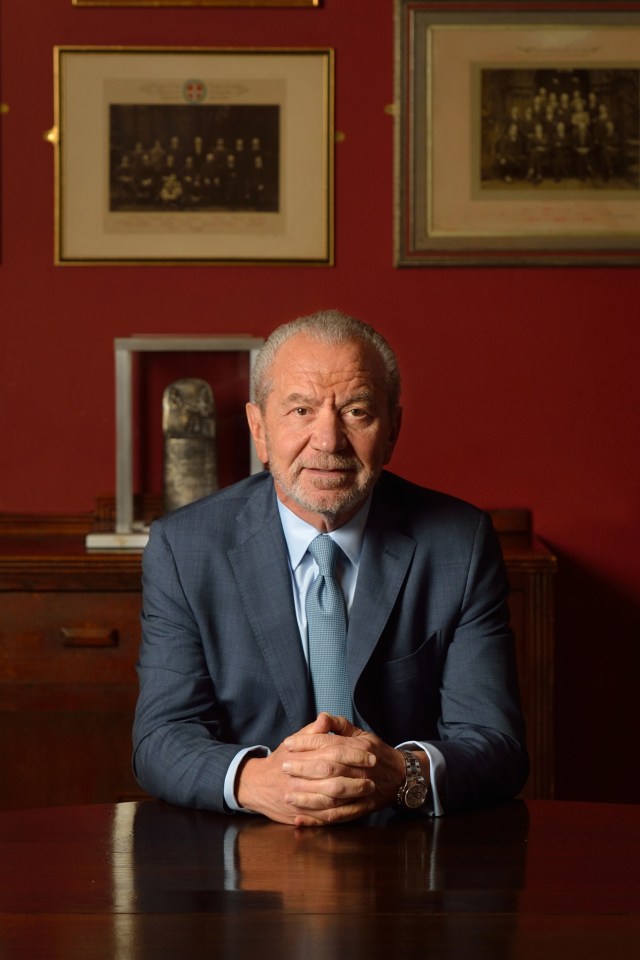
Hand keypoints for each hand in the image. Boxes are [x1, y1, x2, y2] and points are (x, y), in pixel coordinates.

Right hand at [236, 714, 376, 825]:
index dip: (354, 754)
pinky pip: (325, 818)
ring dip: (353, 798)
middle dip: (357, 780)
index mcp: (300, 757)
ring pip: (331, 801)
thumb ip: (312, 731)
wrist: (257, 785)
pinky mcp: (300, 815)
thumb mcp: (293, 741)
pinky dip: (342, 815)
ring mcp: (299, 799)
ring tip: (368, 793)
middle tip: (373, 778)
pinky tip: (357, 809)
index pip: (332, 753)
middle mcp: (298, 779)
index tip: (370, 755)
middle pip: (333, 780)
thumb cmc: (280, 760)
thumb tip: (325, 719)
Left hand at [283, 714, 409, 824]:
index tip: (287, 744)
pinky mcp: (361, 808)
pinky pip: (338, 816)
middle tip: (284, 767)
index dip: (307, 743)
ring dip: (308, 796)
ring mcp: (362, 790)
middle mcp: (361, 768)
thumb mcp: (361, 734)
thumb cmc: (375, 753)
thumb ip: (340, 725)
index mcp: (359, 747)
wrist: (401, 777)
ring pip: (332, 794)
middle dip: (303, 768)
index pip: (329, 742)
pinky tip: (300, 819)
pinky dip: (318, 820)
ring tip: (288, 794)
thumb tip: (322, 717)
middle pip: (328, 767)